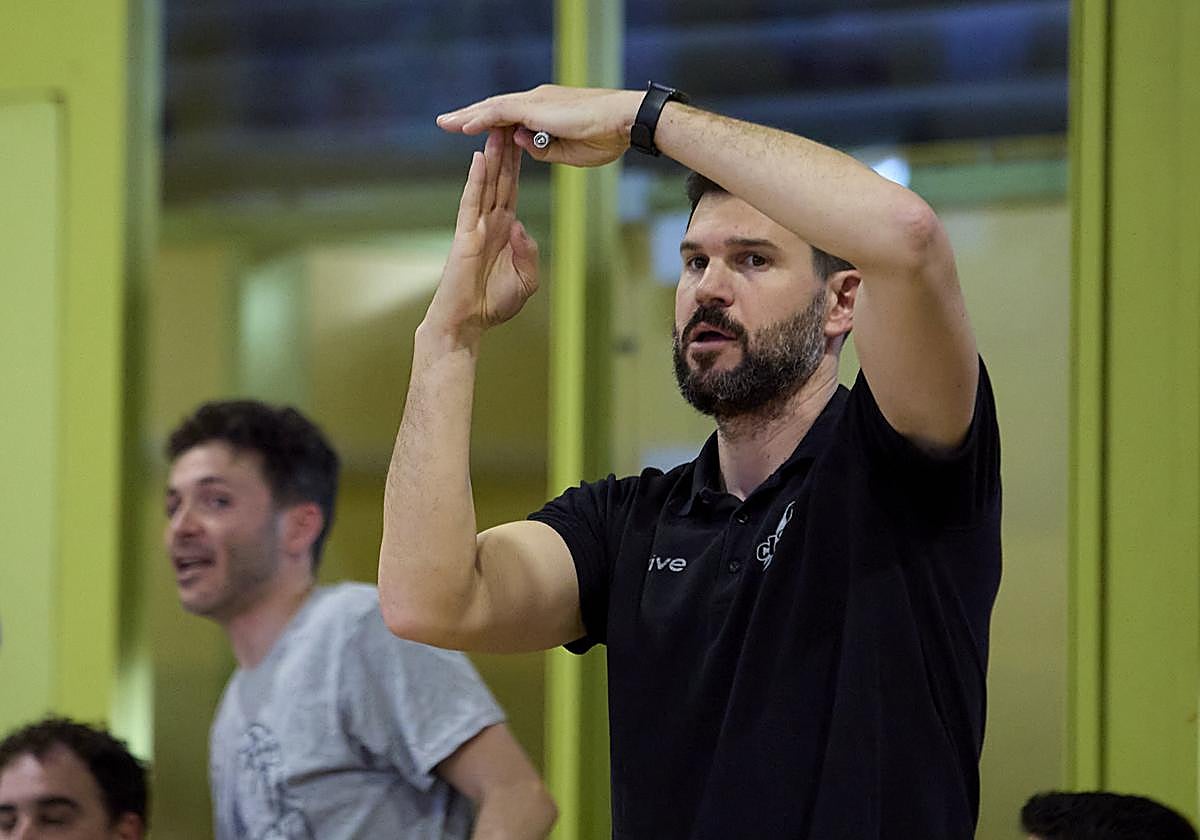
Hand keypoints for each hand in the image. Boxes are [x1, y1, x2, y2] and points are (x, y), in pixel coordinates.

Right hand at [424, 129, 538, 343]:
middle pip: (501, 180)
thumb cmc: (492, 305)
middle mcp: (490, 223)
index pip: (513, 190)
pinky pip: (471, 203)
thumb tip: (520, 227)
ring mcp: (475, 227)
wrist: (466, 323)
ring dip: (492, 157)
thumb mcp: (526, 280)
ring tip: (496, 130)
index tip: (526, 141)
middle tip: (511, 120)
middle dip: (507, 151)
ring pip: (486, 185)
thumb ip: (528, 252)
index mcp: (505, 231)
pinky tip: (479, 160)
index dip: (519, 166)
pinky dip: (476, 181)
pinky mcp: (464, 235)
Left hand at [436, 84, 642, 166]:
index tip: (471, 131)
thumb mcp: (569, 152)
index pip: (509, 116)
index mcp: (545, 112)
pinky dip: (481, 118)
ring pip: (492, 107)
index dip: (488, 123)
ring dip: (468, 116)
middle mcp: (537, 102)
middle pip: (495, 108)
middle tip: (447, 122)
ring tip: (446, 123)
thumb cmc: (606, 137)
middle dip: (469, 116)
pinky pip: (500, 111)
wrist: (624, 121)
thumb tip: (521, 144)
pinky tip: (464, 127)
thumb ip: (542, 149)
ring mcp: (535, 102)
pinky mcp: (535, 107)